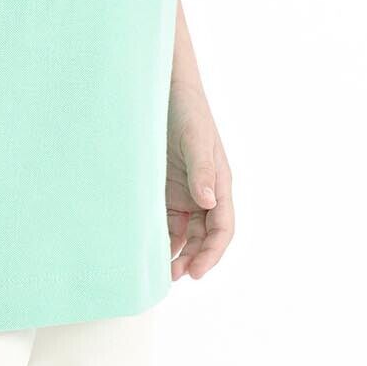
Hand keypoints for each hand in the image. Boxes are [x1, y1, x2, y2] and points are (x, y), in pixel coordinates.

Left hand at [165, 77, 233, 280]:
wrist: (163, 89)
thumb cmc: (186, 110)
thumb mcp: (195, 139)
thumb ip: (201, 170)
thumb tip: (208, 201)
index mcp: (219, 183)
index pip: (222, 228)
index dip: (212, 253)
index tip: (196, 272)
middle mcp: (203, 192)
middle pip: (202, 237)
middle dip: (191, 258)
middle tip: (171, 276)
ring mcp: (182, 192)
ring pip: (182, 233)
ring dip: (174, 252)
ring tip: (157, 270)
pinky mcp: (162, 189)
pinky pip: (162, 219)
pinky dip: (158, 236)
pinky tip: (144, 248)